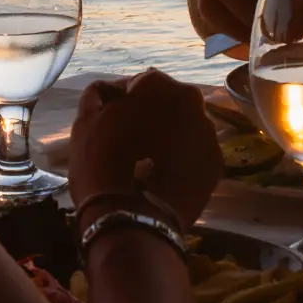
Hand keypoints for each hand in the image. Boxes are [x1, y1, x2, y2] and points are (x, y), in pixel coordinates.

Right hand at [71, 69, 222, 231]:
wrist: (132, 218)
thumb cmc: (101, 163)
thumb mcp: (85, 122)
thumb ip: (98, 95)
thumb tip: (113, 90)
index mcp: (157, 84)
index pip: (138, 86)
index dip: (122, 104)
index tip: (112, 122)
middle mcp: (191, 100)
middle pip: (167, 104)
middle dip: (151, 116)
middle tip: (130, 141)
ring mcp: (208, 132)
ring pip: (185, 126)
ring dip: (170, 136)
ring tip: (148, 161)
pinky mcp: (217, 162)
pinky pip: (196, 153)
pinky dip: (184, 159)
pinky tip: (165, 176)